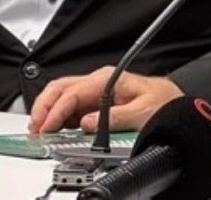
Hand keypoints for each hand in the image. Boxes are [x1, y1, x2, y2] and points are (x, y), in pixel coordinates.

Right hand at [28, 66, 183, 134]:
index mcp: (108, 79)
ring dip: (48, 112)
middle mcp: (100, 81)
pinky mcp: (96, 101)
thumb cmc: (163, 102)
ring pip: (61, 95)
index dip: (55, 111)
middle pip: (59, 88)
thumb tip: (88, 123)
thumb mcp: (143, 111)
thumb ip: (114, 118)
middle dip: (43, 107)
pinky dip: (58, 116)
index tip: (47, 128)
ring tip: (40, 130)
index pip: (71, 93)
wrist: (174, 103)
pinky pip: (70, 106)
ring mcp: (96, 91)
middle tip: (35, 128)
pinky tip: (55, 127)